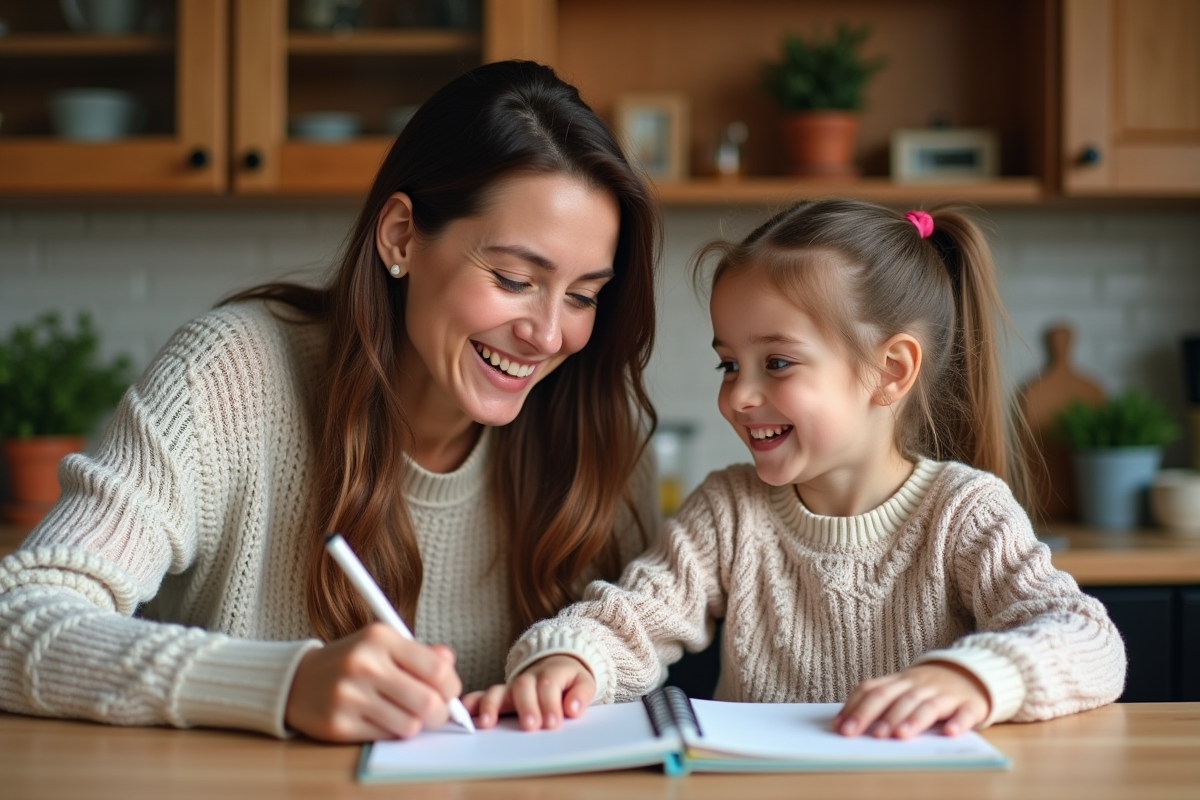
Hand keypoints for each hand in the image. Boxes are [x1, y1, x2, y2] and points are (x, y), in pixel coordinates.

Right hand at [284, 622, 462, 741]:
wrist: (298, 681)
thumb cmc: (353, 662)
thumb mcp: (385, 645)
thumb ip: (422, 653)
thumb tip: (451, 664)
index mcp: (380, 637)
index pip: (438, 668)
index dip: (451, 686)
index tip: (448, 692)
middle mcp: (364, 664)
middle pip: (428, 702)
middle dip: (440, 713)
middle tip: (434, 712)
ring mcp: (349, 696)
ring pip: (410, 725)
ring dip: (415, 724)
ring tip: (405, 714)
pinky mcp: (339, 725)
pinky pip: (386, 738)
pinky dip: (392, 733)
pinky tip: (382, 720)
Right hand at [462, 655, 594, 730]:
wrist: (555, 663)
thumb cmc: (569, 679)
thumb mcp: (583, 681)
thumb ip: (581, 694)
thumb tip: (573, 708)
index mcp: (550, 673)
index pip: (548, 685)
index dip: (550, 703)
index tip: (552, 723)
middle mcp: (527, 678)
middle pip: (522, 687)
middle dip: (525, 706)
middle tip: (530, 726)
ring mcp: (510, 687)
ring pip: (498, 690)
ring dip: (490, 706)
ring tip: (487, 723)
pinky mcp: (499, 695)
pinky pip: (481, 696)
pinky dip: (471, 704)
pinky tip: (462, 714)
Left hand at [833, 662, 989, 738]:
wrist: (970, 674)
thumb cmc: (927, 690)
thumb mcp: (902, 690)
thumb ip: (877, 703)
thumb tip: (842, 724)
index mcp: (900, 681)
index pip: (874, 690)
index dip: (857, 708)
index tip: (842, 728)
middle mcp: (921, 685)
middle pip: (898, 697)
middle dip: (882, 716)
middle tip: (871, 735)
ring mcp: (947, 694)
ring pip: (929, 705)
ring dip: (913, 719)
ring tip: (900, 735)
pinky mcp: (970, 705)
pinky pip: (965, 712)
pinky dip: (958, 722)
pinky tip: (950, 732)